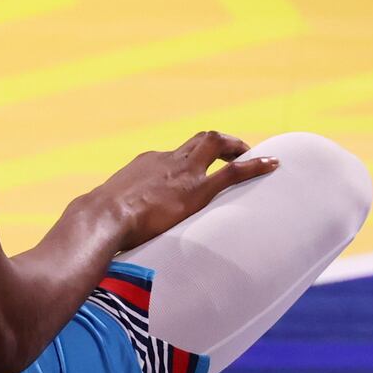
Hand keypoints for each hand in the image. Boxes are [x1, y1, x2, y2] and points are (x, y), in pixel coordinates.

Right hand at [98, 131, 278, 250]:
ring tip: (252, 155)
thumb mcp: (108, 210)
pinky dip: (255, 166)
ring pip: (214, 143)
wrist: (102, 216)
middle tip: (235, 152)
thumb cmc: (99, 220)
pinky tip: (273, 165)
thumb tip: (104, 232)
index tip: (198, 170)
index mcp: (145, 163)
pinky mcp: (195, 189)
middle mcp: (165, 159)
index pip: (173, 154)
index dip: (191, 160)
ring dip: (236, 146)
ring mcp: (182, 171)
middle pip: (198, 140)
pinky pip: (231, 172)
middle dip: (221, 143)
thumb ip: (116, 214)